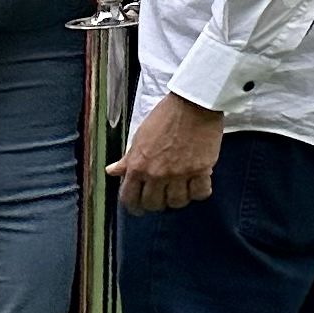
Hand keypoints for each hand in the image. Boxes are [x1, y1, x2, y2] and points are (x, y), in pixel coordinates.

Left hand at [115, 95, 225, 212]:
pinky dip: (199, 192)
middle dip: (157, 204)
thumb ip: (128, 158)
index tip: (139, 208)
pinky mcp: (201, 169)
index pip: (129, 198)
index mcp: (137, 166)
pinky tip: (199, 186)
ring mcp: (179, 173)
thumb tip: (112, 171)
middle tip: (163, 198)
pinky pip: (200, 193)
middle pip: (154, 204)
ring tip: (182, 191)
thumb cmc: (166, 116)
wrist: (193, 103)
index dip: (134, 207)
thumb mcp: (140, 136)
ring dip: (179, 199)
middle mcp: (156, 173)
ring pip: (177, 202)